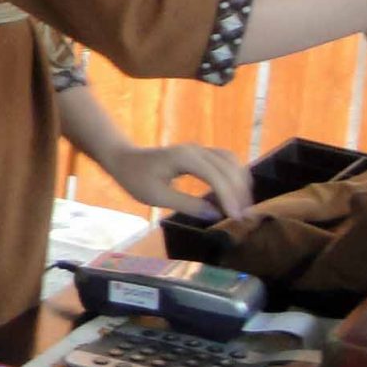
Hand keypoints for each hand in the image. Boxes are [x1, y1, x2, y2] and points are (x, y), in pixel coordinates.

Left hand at [105, 143, 252, 220]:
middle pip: (228, 168)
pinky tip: (235, 193)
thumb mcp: (157, 197)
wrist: (123, 159)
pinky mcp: (199, 154)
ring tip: (241, 206)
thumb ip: (187, 205)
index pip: (215, 176)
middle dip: (238, 192)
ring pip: (230, 161)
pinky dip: (234, 175)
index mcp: (183, 158)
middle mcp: (195, 150)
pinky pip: (225, 161)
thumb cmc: (135, 179)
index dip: (228, 197)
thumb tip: (216, 215)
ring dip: (239, 182)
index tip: (236, 217)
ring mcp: (198, 150)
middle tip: (243, 216)